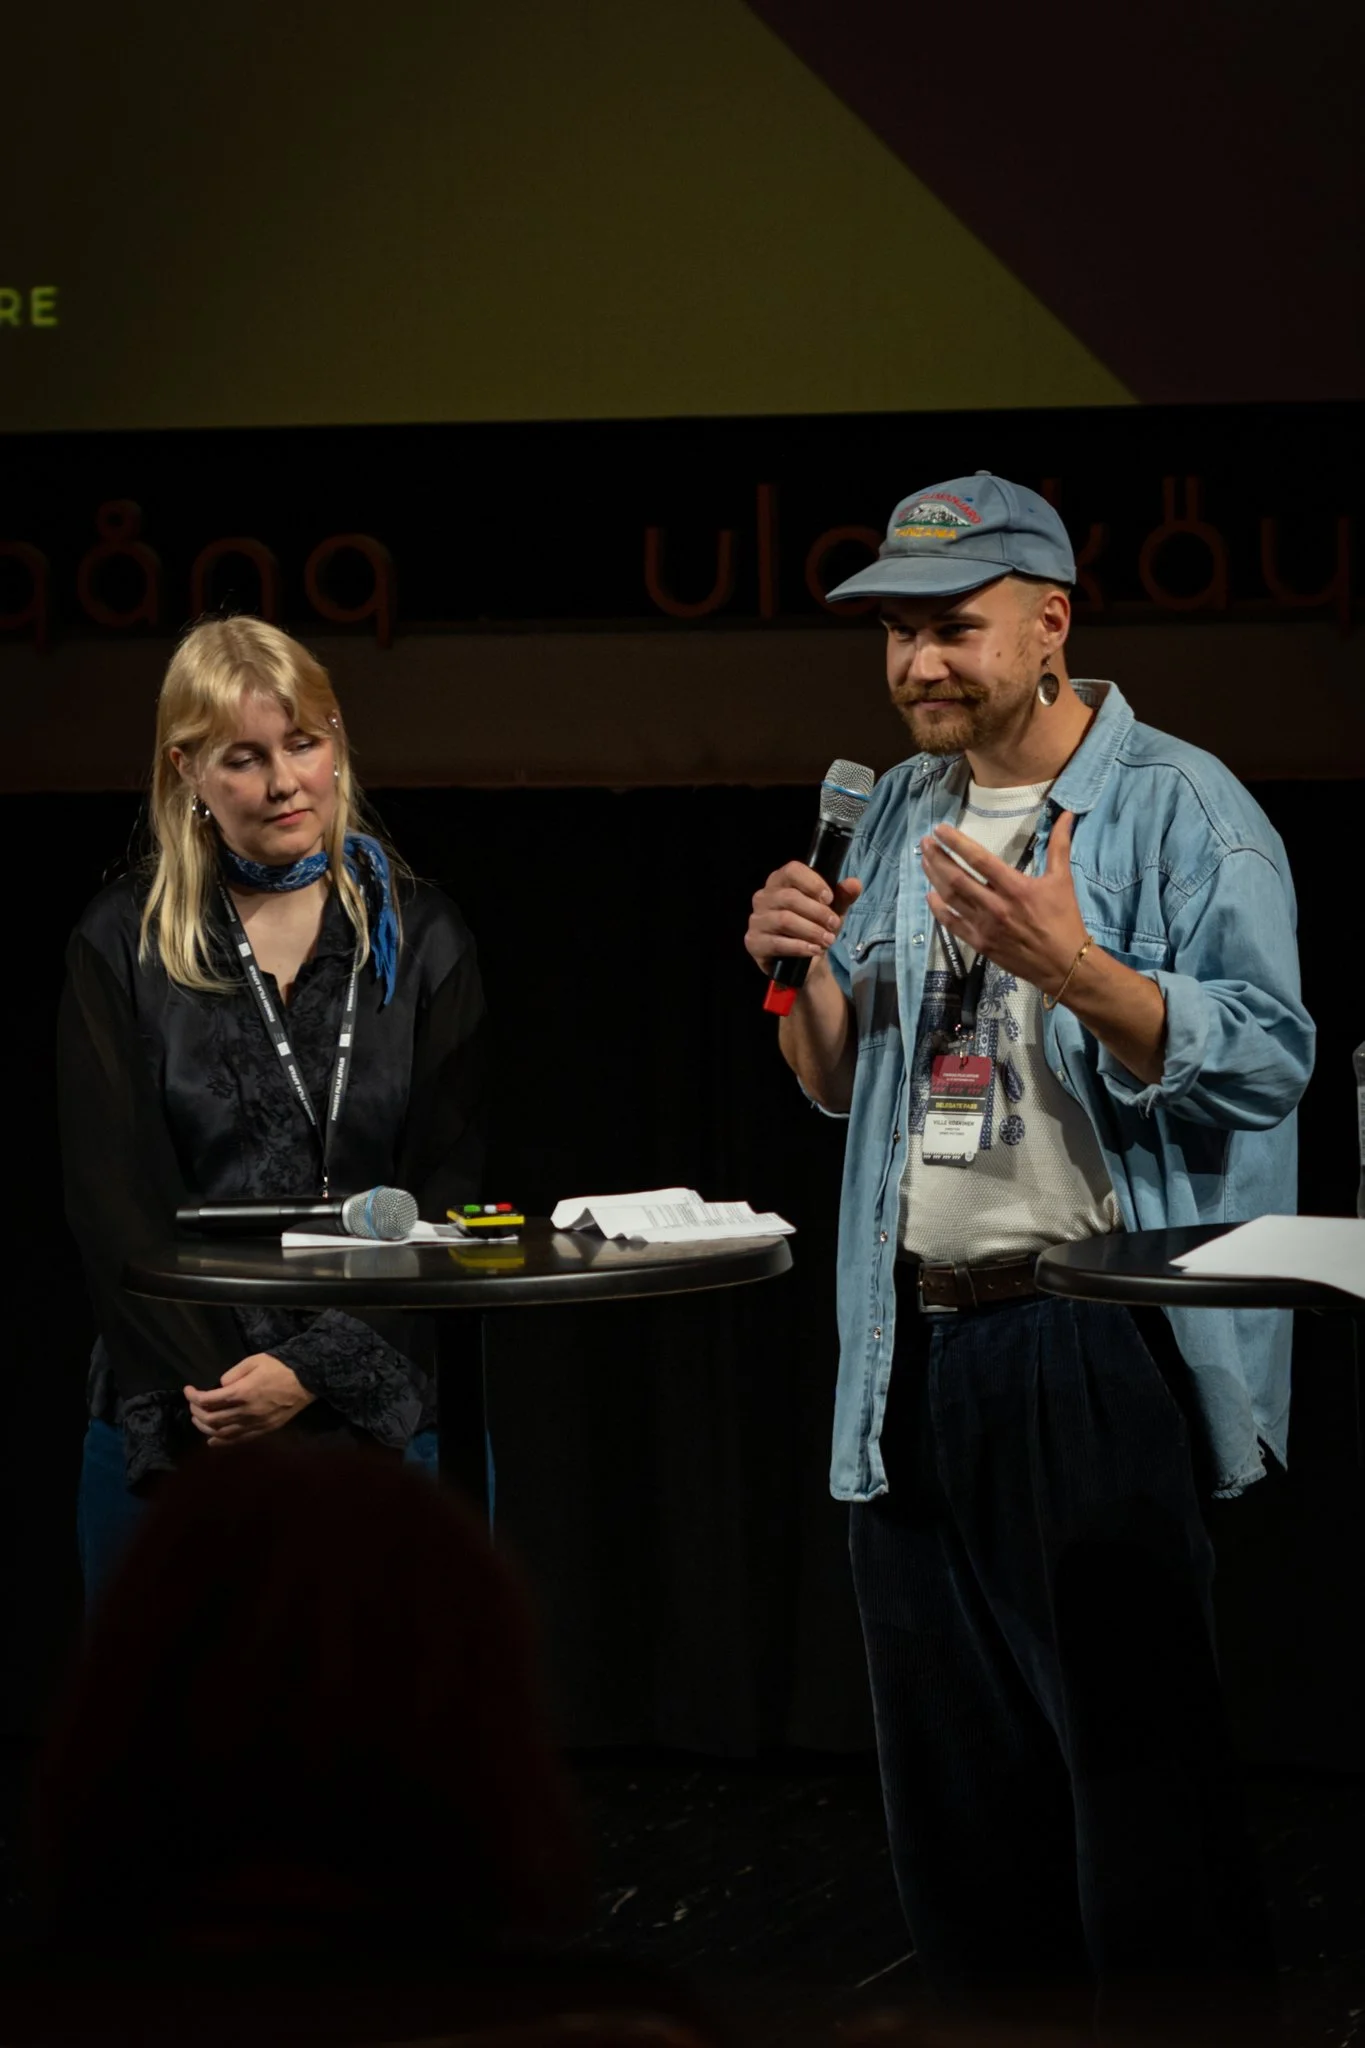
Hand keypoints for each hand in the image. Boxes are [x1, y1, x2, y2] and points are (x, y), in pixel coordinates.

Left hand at [185, 1354, 315, 1446]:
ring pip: (222, 1433)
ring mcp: (255, 1423)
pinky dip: (222, 1442)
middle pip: (211, 1419)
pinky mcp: (263, 1430)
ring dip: (205, 1428)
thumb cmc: (280, 1367)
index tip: (188, 1390)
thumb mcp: (254, 1361)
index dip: (193, 1396)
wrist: (307, 1380)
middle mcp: (245, 1412)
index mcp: (241, 1392)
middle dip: (196, 1412)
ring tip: (198, 1420)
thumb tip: (220, 1385)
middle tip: (193, 1404)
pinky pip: (238, 1440)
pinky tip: (212, 1441)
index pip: (208, 1400)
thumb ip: (233, 1373)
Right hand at [745, 862, 863, 977]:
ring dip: (811, 931)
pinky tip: (814, 950)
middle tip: (834, 925)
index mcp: (780, 881)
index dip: (813, 883)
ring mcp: (756, 920)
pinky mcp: (753, 942)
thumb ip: (843, 896)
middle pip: (790, 897)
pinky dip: (799, 947)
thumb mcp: (833, 910)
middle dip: (817, 912)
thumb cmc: (815, 926)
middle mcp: (763, 897)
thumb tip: (854, 883)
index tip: (829, 899)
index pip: (792, 870)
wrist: (804, 961)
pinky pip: (776, 942)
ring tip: (828, 941)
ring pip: (784, 920)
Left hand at [920, 811, 1087, 995]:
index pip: (979, 859)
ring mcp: (984, 926)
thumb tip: (1066, 814)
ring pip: (950, 898)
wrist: (1064, 964)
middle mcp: (996, 905)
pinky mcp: (979, 944)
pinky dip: (938, 909)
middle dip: (937, 858)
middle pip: (957, 877)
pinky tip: (929, 895)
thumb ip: (1059, 845)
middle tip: (924, 842)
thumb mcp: (1063, 879)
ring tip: (924, 861)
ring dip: (934, 878)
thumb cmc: (1064, 919)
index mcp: (1015, 887)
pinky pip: (952, 924)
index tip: (939, 829)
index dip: (956, 842)